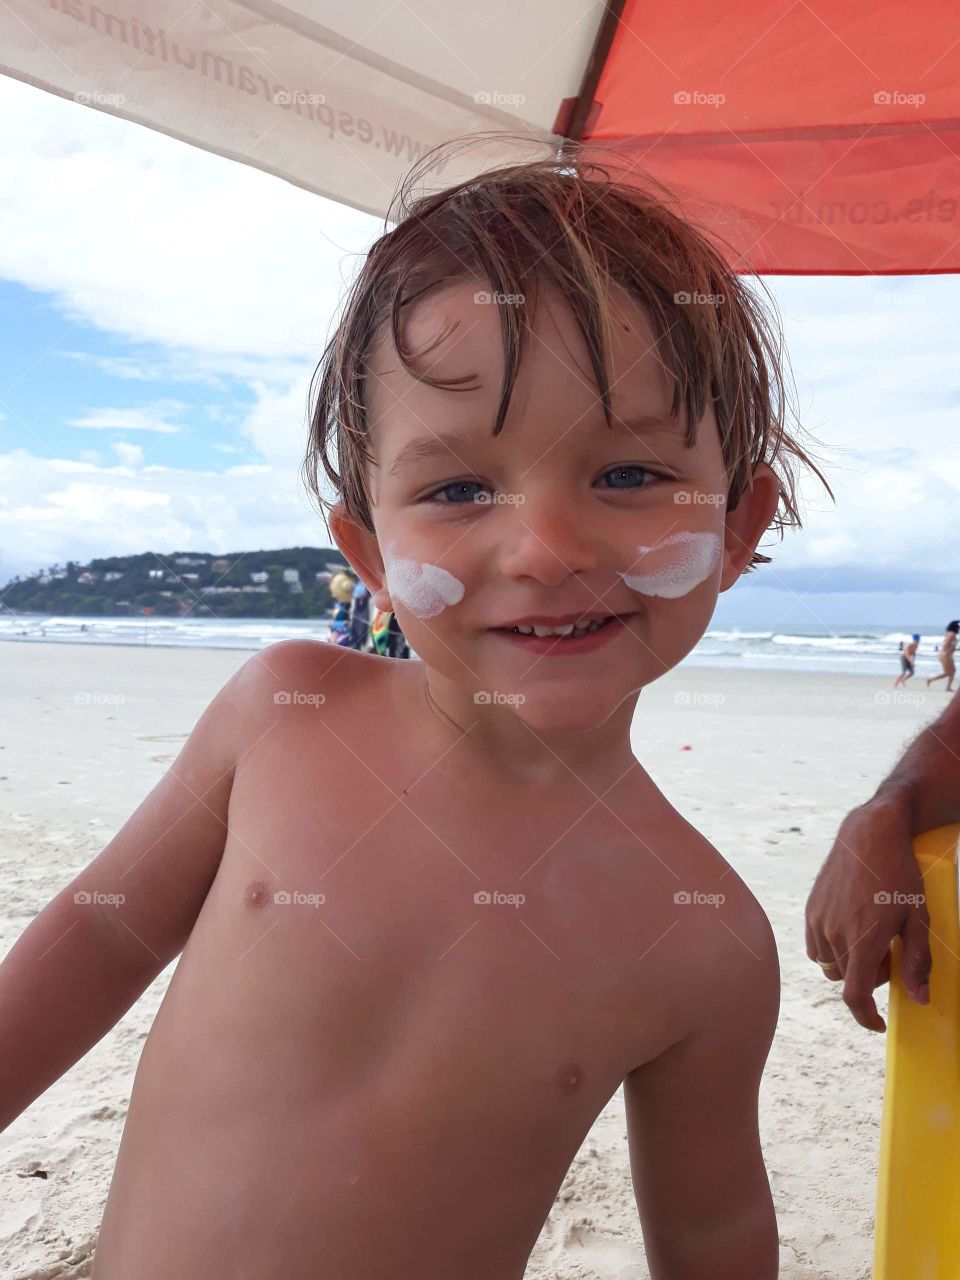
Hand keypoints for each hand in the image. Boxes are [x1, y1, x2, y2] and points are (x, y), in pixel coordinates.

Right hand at [805, 797, 930, 1031]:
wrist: (870, 834)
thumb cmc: (899, 873)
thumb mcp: (918, 918)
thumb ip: (917, 961)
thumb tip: (919, 998)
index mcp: (862, 939)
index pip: (855, 996)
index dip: (866, 1017)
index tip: (878, 1022)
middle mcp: (835, 933)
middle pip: (847, 979)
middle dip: (868, 978)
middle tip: (889, 955)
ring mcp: (819, 920)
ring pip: (829, 965)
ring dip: (848, 963)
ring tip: (869, 939)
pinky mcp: (811, 909)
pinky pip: (815, 946)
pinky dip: (832, 948)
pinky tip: (850, 929)